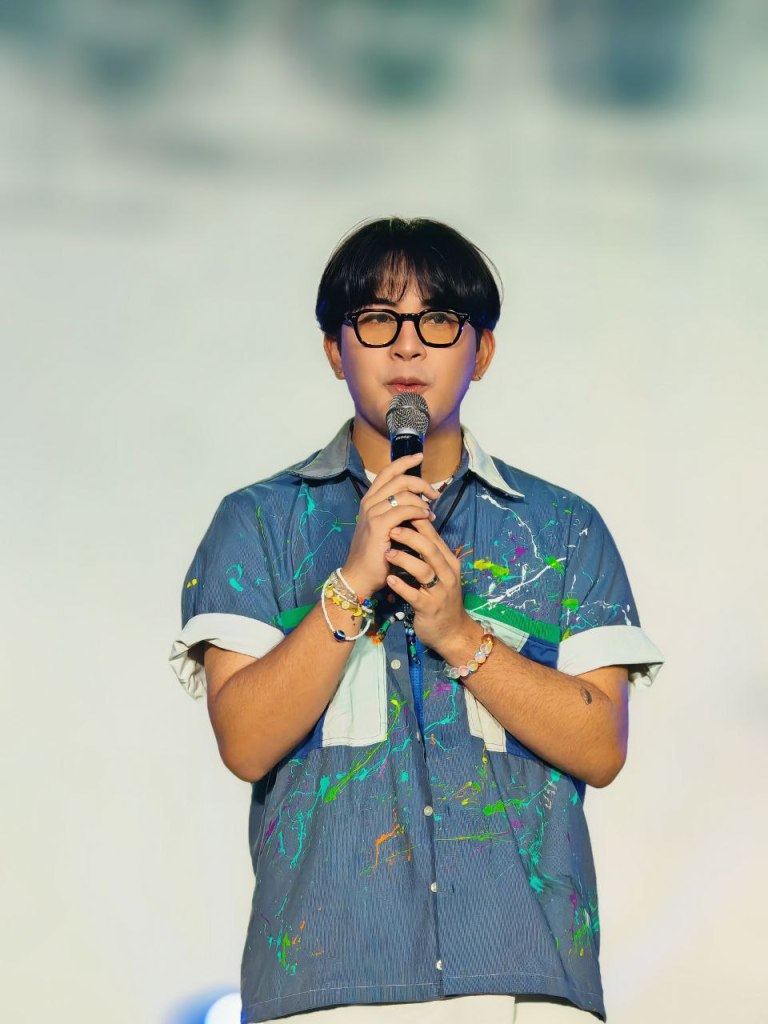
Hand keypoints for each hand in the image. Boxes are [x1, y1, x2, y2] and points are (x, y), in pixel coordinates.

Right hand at [341, 453, 440, 597]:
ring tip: (431, 512)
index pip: (387, 472)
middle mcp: (369, 502)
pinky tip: (427, 518)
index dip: (404, 461)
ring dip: (422, 500)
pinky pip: (404, 510)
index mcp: (370, 500)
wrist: (361, 575)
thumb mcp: (385, 527)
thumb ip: (396, 511)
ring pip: (403, 493)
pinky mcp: (379, 525)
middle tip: (434, 495)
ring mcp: (372, 513)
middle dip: (421, 483)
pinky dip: (418, 512)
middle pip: (399, 479)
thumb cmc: (376, 554)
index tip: (419, 456)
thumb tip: (418, 501)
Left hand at [384, 517, 477, 656]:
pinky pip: (414, 595)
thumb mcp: (440, 572)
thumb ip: (429, 553)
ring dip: (404, 559)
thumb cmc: (440, 597)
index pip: (434, 537)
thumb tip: (411, 526)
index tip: (401, 513)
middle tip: (391, 529)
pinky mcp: (429, 608)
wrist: (451, 631)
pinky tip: (389, 579)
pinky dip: (401, 586)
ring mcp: (440, 592)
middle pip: (430, 549)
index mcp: (449, 562)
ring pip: (423, 570)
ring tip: (387, 553)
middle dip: (410, 537)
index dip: (418, 523)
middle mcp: (448, 574)